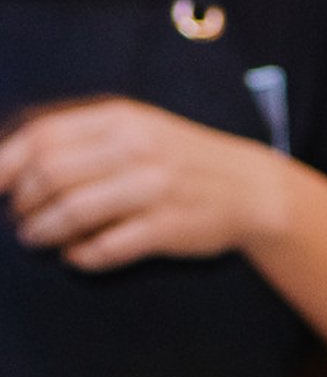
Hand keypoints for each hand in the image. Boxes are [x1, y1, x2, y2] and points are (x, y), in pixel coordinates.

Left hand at [0, 98, 285, 268]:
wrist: (253, 189)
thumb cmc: (183, 160)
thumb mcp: (138, 129)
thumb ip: (83, 137)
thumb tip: (12, 159)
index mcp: (122, 120)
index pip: (44, 137)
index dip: (7, 164)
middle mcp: (137, 150)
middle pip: (52, 175)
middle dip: (24, 202)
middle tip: (19, 218)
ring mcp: (155, 189)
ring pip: (74, 212)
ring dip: (44, 230)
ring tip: (36, 238)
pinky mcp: (169, 227)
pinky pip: (108, 246)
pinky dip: (82, 255)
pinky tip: (77, 256)